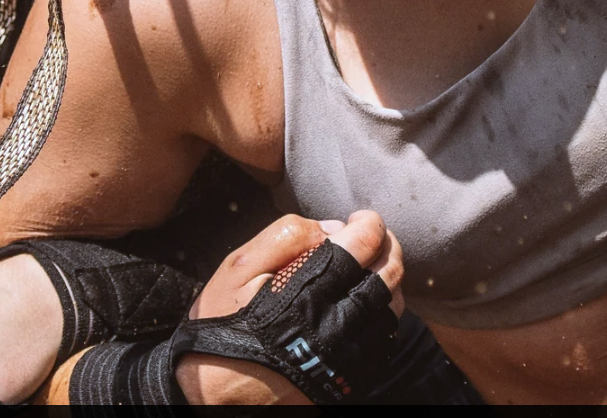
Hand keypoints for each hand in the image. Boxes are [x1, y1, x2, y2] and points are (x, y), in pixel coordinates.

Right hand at [178, 212, 402, 405]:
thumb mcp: (239, 265)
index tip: (361, 219)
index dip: (369, 223)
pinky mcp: (350, 378)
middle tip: (375, 236)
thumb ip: (287, 236)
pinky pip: (385, 339)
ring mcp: (348, 356)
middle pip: (388, 274)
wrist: (213, 387)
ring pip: (393, 307)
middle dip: (388, 245)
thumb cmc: (223, 319)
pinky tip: (364, 302)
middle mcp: (336, 326)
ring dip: (389, 279)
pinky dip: (383, 313)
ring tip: (371, 267)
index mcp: (308, 292)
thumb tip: (335, 228)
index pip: (363, 244)